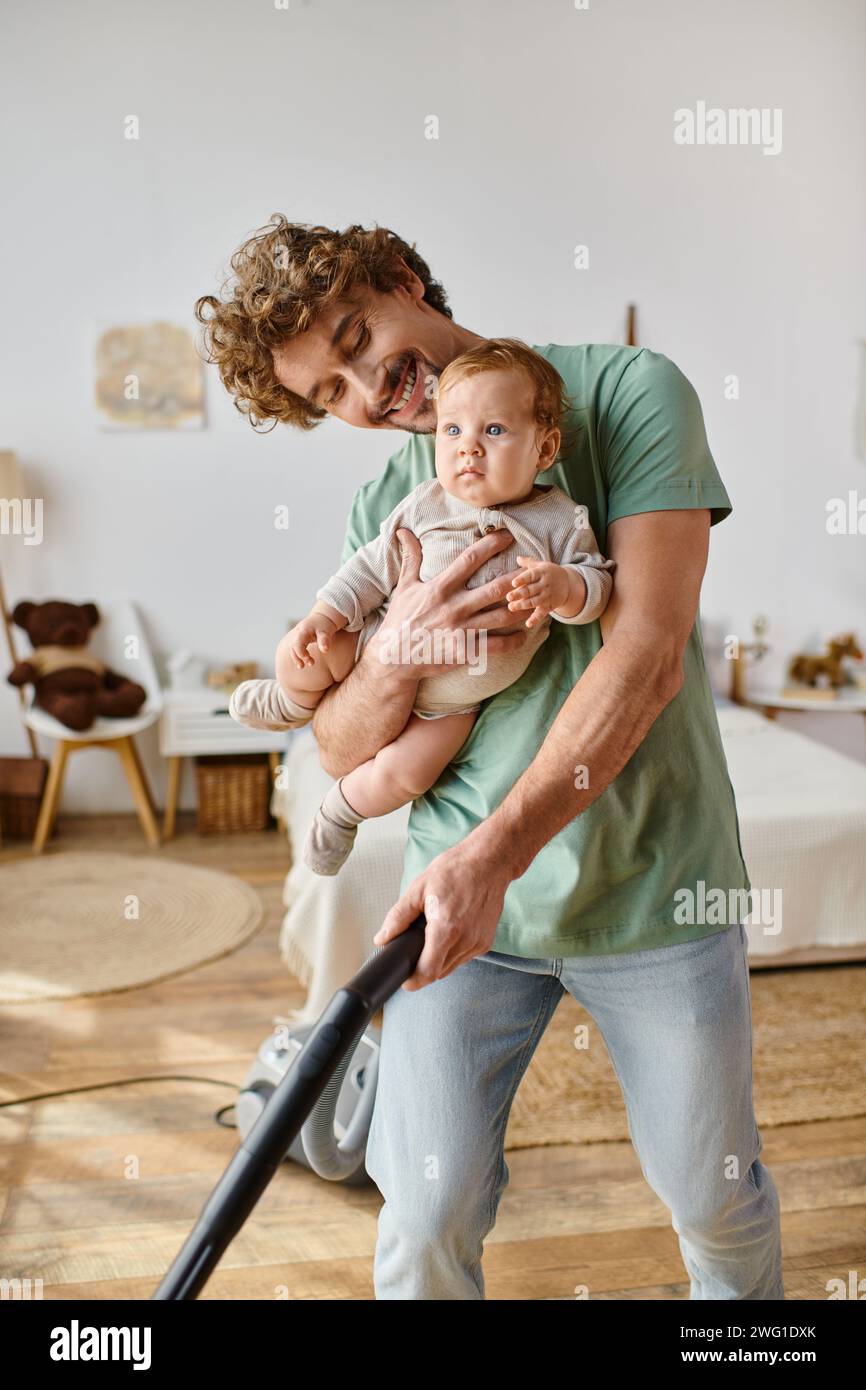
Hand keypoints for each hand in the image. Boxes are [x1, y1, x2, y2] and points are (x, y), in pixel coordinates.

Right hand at [287, 612, 338, 668]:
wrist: (322, 618)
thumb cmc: (324, 625)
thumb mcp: (325, 631)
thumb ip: (324, 640)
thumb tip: (325, 651)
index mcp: (303, 631)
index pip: (297, 644)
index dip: (301, 653)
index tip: (310, 659)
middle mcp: (298, 634)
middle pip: (293, 647)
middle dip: (298, 657)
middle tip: (311, 663)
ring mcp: (297, 637)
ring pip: (293, 649)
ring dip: (297, 658)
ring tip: (304, 666)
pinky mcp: (299, 640)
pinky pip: (295, 649)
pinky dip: (298, 655)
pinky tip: (305, 661)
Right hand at [369, 527, 530, 681]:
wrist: (394, 657)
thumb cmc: (400, 619)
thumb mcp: (404, 586)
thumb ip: (411, 558)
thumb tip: (403, 531)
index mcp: (440, 587)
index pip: (470, 559)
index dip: (491, 545)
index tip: (508, 536)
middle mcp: (454, 606)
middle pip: (496, 588)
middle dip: (518, 578)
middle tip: (533, 569)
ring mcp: (461, 630)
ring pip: (502, 616)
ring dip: (522, 608)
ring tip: (536, 600)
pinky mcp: (465, 651)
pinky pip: (497, 645)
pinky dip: (514, 640)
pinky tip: (525, 634)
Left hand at [372, 838, 511, 989]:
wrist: (489, 862)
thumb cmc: (456, 870)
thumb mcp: (419, 889)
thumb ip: (398, 917)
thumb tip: (382, 938)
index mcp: (446, 928)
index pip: (428, 972)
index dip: (413, 981)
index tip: (404, 979)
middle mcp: (466, 940)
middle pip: (439, 972)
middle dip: (423, 967)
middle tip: (413, 951)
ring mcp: (478, 943)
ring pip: (452, 967)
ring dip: (438, 960)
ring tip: (432, 937)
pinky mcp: (486, 942)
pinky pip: (464, 957)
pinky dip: (453, 952)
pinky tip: (449, 933)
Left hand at [505, 558, 570, 627]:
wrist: (568, 584)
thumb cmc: (550, 573)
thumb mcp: (542, 565)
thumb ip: (529, 562)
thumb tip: (517, 558)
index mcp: (542, 572)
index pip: (531, 575)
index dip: (523, 579)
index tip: (513, 583)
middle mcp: (545, 584)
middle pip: (531, 590)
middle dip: (519, 594)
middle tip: (508, 597)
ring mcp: (547, 596)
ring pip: (534, 601)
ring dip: (523, 605)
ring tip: (511, 607)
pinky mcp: (549, 606)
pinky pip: (542, 613)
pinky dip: (535, 619)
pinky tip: (528, 624)